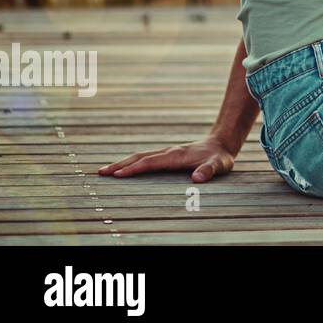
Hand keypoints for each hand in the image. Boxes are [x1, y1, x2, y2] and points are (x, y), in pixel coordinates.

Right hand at [97, 136, 237, 183]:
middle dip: (120, 165)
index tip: (117, 175)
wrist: (222, 143)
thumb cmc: (220, 157)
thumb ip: (209, 171)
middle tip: (100, 172)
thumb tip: (198, 178)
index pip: (150, 162)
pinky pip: (145, 158)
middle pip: (139, 157)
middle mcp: (168, 152)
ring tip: (105, 171)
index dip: (134, 169)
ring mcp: (167, 153)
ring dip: (123, 163)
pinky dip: (132, 162)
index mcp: (176, 156)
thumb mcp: (219, 165)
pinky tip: (124, 168)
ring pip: (140, 156)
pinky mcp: (167, 155)